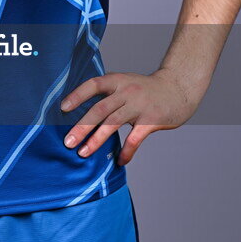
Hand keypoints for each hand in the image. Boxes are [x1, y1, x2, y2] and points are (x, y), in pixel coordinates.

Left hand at [60, 67, 201, 165]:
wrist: (178, 88)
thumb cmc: (146, 89)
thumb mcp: (125, 83)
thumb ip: (108, 94)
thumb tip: (82, 113)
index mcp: (117, 80)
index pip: (93, 85)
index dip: (77, 95)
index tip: (62, 108)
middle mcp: (126, 91)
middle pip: (100, 109)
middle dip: (82, 126)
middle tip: (68, 142)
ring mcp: (139, 105)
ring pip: (113, 123)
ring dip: (96, 140)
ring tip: (83, 153)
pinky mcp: (152, 119)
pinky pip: (135, 138)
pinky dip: (126, 151)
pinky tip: (119, 161)